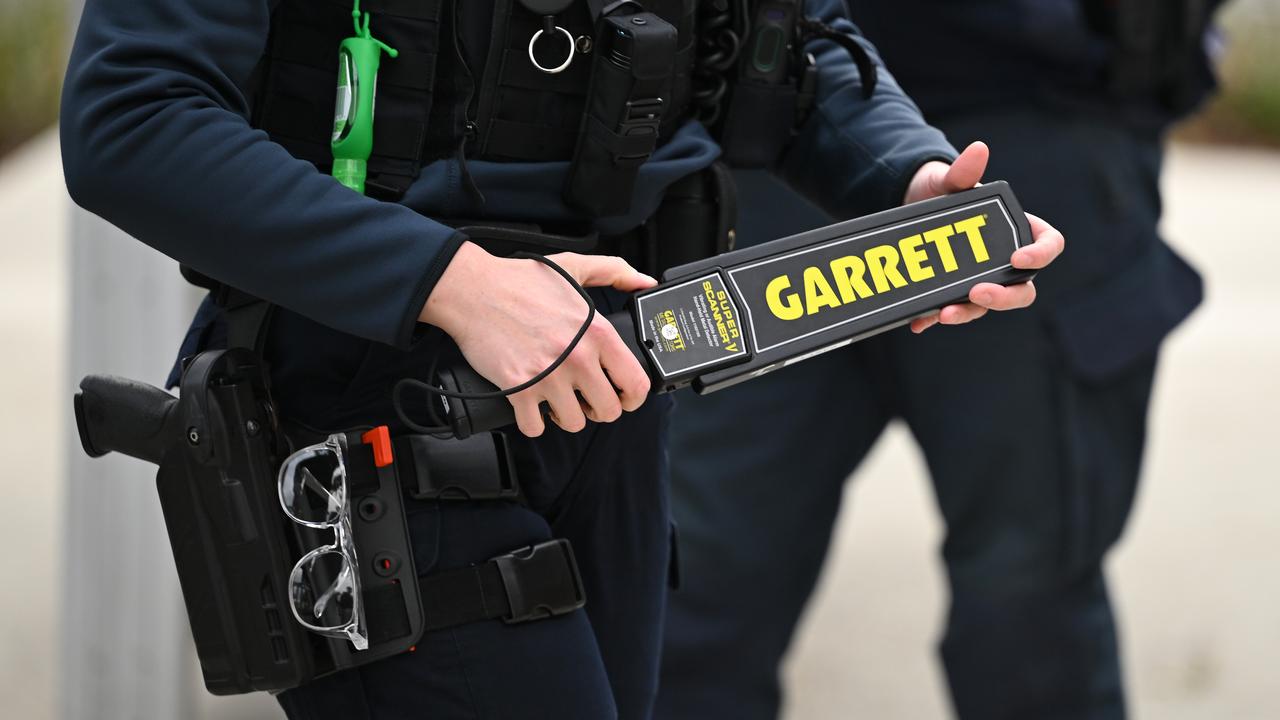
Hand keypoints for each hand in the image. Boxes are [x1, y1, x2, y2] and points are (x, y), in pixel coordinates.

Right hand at [419, 242, 655, 436]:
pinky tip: (532, 406)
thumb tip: (644, 282)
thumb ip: (615, 271)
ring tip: (557, 400)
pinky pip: (535, 428)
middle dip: (598, 409)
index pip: (636, 383)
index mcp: (597, 333)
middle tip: (585, 398)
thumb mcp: (575, 267)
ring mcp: (549, 377)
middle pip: (608, 411)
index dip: (634, 397)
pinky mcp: (519, 390)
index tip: (624, 397)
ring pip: (574, 423)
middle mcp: (578, 358)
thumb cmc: (519, 281)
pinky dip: (533, 423)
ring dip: (566, 417)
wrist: (473, 291)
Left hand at [901, 141, 1064, 333]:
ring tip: (944, 313)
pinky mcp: (953, 292)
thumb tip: (978, 150)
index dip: (1041, 256)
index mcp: (1019, 230)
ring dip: (968, 312)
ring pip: (986, 305)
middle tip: (978, 292)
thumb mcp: (950, 180)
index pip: (1049, 246)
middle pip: (1022, 290)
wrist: (912, 204)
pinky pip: (951, 310)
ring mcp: (981, 280)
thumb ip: (963, 170)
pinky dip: (935, 317)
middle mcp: (1005, 261)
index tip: (1017, 258)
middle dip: (1004, 297)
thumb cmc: (944, 190)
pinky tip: (920, 322)